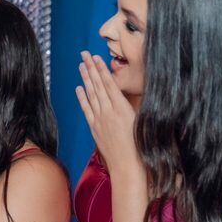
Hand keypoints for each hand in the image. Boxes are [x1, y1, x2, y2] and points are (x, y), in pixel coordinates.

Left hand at [74, 51, 138, 171]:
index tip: (96, 57)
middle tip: (83, 54)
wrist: (129, 166)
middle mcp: (109, 112)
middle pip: (98, 86)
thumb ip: (136, 107)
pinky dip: (82, 98)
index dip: (102, 70)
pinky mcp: (95, 128)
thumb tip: (135, 95)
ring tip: (80, 66)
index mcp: (123, 108)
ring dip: (85, 79)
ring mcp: (100, 120)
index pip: (110, 84)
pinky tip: (78, 88)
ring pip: (91, 95)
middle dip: (90, 69)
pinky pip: (87, 109)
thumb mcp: (143, 122)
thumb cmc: (141, 146)